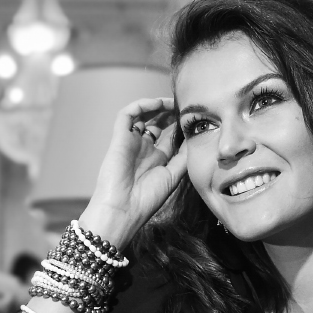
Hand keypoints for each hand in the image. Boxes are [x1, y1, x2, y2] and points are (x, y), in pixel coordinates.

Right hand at [80, 97, 189, 250]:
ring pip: (142, 115)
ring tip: (173, 102)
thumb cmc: (146, 199)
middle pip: (157, 124)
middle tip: (185, 106)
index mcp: (156, 160)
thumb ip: (183, 157)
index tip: (194, 119)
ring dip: (158, 106)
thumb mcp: (173, 176)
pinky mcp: (119, 137)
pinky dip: (142, 105)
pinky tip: (158, 104)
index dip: (181, 127)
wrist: (122, 209)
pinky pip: (127, 114)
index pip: (169, 138)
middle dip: (171, 113)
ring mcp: (131, 142)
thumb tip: (193, 138)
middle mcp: (143, 149)